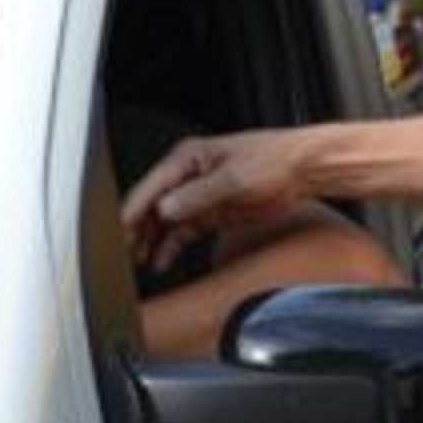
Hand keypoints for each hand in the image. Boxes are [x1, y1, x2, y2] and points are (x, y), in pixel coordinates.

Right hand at [120, 129, 307, 268]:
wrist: (305, 170)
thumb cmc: (274, 158)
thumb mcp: (234, 178)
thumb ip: (198, 195)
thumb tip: (166, 209)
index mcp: (188, 158)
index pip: (150, 188)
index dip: (131, 211)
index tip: (117, 231)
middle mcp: (188, 177)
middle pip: (152, 207)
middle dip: (135, 230)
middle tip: (120, 255)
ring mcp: (200, 196)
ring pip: (163, 223)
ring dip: (150, 242)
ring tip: (135, 263)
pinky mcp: (212, 213)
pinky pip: (182, 233)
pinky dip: (170, 248)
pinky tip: (161, 262)